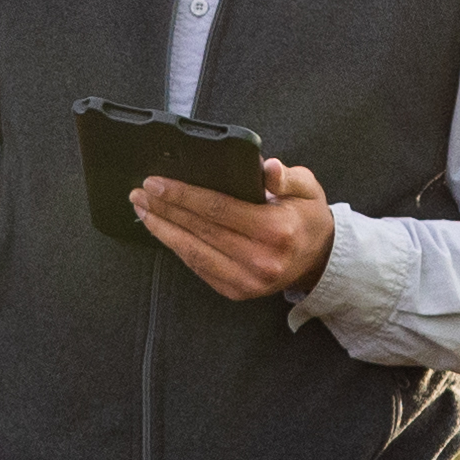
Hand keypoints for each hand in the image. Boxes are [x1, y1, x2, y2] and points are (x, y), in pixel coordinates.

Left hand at [134, 157, 333, 302]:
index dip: (183, 196)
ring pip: (193, 252)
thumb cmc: (307, 218)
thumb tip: (267, 167)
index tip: (156, 182)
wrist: (320, 260)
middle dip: (164, 210)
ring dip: (162, 230)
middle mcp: (261, 260)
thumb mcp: (307, 188)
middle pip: (200, 230)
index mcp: (276, 230)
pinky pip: (198, 267)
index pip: (219, 209)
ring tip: (142, 209)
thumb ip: (287, 176)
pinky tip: (162, 230)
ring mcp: (247, 281)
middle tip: (139, 193)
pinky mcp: (236, 292)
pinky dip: (177, 247)